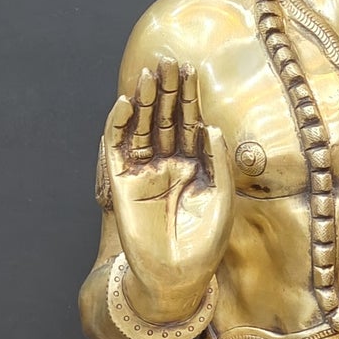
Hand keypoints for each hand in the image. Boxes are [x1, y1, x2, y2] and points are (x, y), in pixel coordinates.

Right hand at [104, 58, 233, 319]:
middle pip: (165, 118)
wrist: (177, 277)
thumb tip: (210, 126)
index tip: (191, 70)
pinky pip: (117, 149)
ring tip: (147, 74)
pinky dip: (118, 126)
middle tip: (168, 62)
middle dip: (166, 91)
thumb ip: (217, 162)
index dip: (190, 98)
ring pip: (141, 127)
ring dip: (142, 101)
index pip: (190, 123)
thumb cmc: (205, 244)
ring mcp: (144, 172)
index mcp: (195, 165)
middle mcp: (168, 164)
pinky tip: (124, 104)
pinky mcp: (121, 183)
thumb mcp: (222, 199)